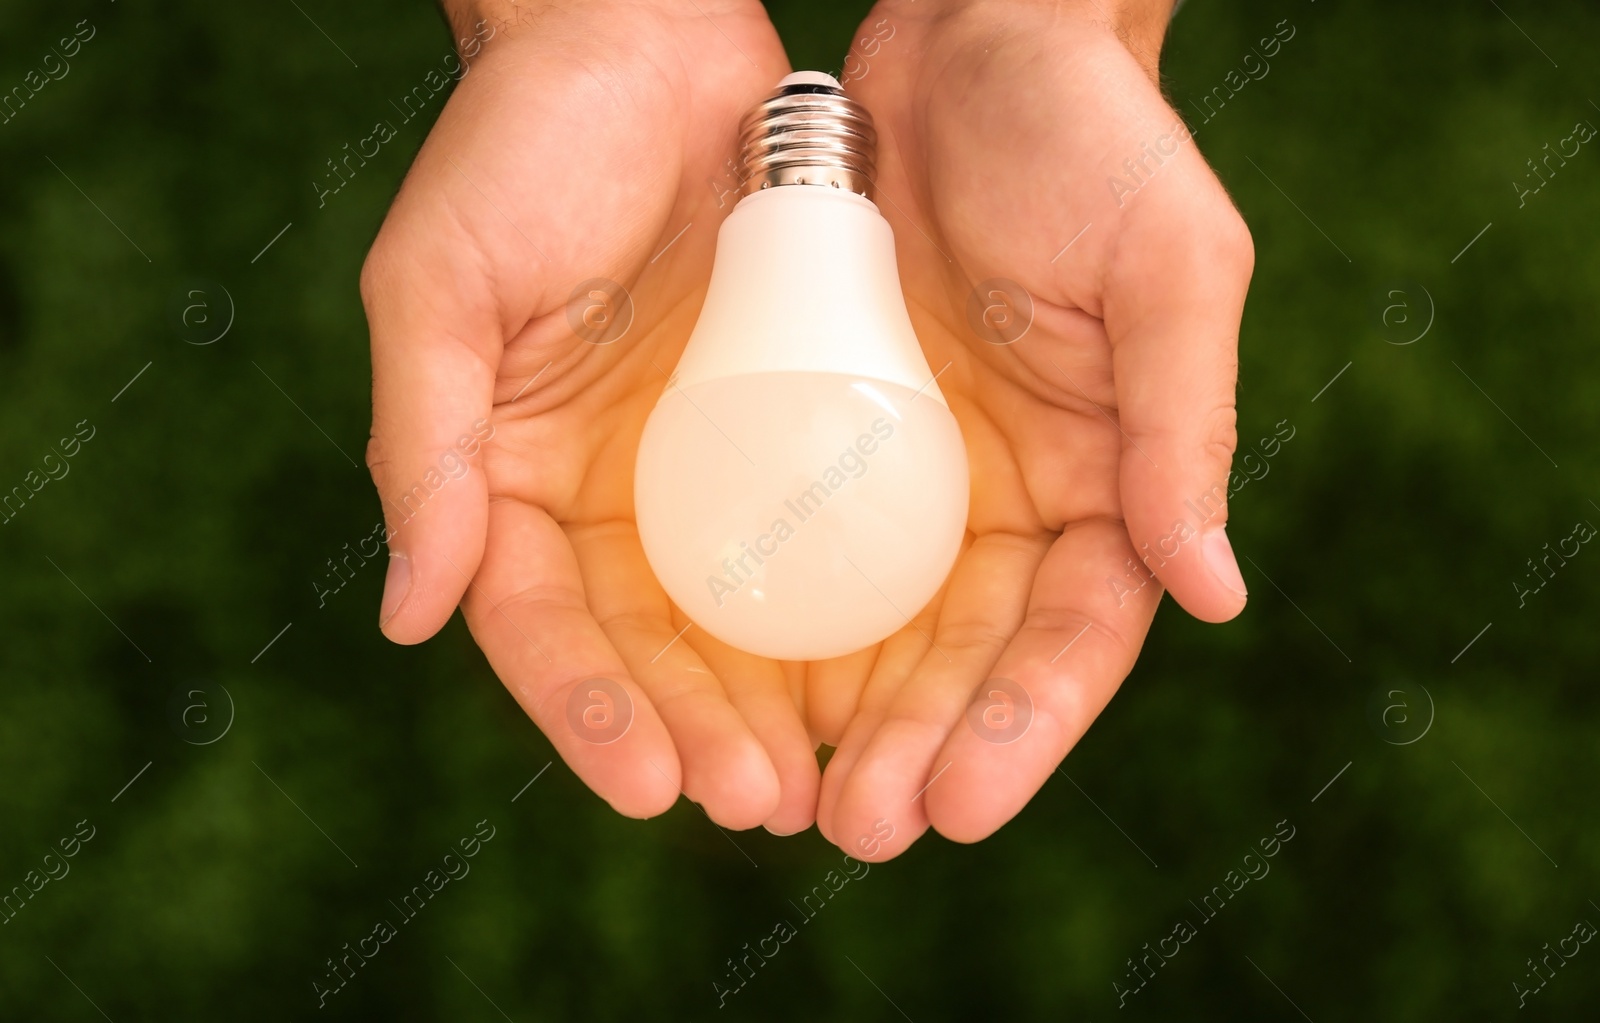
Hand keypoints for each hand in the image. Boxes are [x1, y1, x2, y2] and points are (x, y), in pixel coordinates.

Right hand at [361, 0, 822, 831]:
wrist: (647, 39)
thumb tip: (411, 612)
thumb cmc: (521, 148)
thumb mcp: (440, 291)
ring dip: (776, 702)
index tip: (645, 786)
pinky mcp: (785, 425)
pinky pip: (815, 533)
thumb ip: (422, 449)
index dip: (584, 710)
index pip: (539, 627)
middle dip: (698, 732)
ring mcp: (701, 468)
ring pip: (737, 618)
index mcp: (509, 482)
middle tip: (763, 802)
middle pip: (648, 648)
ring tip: (832, 780)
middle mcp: (608, 496)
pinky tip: (886, 673)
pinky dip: (843, 608)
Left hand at [813, 0, 1254, 858]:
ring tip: (769, 798)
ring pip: (870, 630)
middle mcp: (1005, 503)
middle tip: (852, 827)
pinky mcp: (819, 434)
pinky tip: (714, 685)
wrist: (967, 41)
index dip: (1023, 730)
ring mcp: (908, 476)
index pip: (1074, 640)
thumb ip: (1182, 426)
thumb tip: (1211, 593)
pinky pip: (787, 545)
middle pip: (963, 661)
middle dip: (915, 750)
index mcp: (1102, 485)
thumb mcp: (1165, 267)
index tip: (959, 803)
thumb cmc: (1088, 140)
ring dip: (829, 719)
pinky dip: (761, 621)